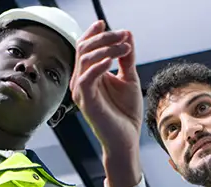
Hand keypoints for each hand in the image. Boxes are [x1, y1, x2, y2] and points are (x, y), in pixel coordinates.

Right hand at [71, 21, 142, 186]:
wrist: (126, 139)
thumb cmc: (126, 113)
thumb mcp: (129, 79)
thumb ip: (126, 58)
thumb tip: (127, 34)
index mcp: (89, 74)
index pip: (84, 47)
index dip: (93, 33)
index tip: (106, 23)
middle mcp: (81, 80)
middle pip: (84, 48)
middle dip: (104, 37)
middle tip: (123, 35)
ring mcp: (81, 90)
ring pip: (85, 59)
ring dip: (106, 48)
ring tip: (125, 47)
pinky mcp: (85, 101)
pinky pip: (87, 77)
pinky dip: (99, 65)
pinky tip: (113, 60)